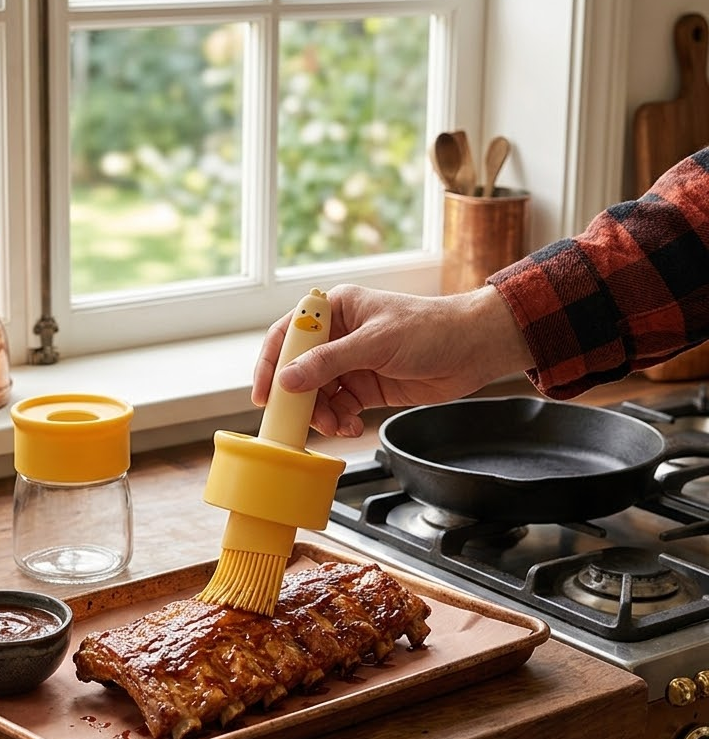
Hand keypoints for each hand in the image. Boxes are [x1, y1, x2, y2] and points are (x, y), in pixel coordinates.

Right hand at [251, 283, 533, 436]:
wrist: (474, 350)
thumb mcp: (375, 343)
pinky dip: (340, 422)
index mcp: (335, 310)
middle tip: (302, 421)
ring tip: (337, 426)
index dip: (271, 364)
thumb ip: (328, 363)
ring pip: (317, 395)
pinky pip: (339, 409)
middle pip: (299, 371)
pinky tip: (352, 428)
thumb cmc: (431, 329)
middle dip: (300, 399)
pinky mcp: (365, 387)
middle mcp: (338, 336)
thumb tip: (288, 379)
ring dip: (322, 415)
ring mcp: (351, 363)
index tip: (264, 394)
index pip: (288, 335)